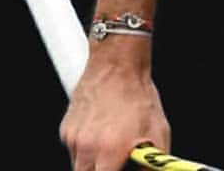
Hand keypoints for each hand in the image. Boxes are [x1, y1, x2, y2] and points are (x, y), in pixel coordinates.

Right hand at [60, 52, 169, 170]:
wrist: (117, 63)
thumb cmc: (138, 94)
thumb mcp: (158, 130)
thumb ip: (155, 162)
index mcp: (111, 151)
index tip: (119, 168)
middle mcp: (88, 147)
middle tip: (113, 162)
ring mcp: (74, 139)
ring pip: (79, 165)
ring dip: (93, 162)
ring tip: (110, 141)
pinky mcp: (66, 130)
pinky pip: (74, 148)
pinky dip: (85, 145)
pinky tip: (99, 128)